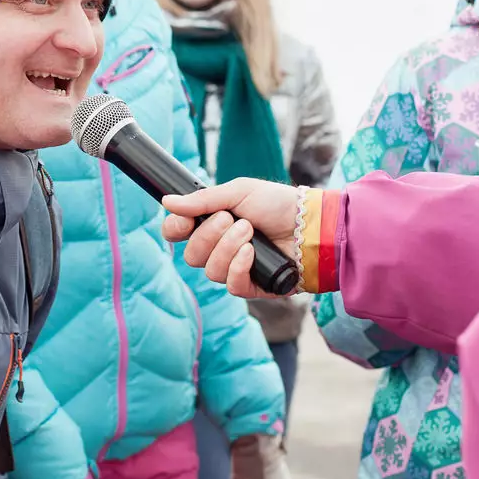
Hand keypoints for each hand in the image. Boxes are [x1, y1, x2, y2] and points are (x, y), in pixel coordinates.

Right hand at [161, 178, 300, 298]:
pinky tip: (251, 253)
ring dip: (228, 248)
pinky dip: (238, 267)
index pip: (177, 234)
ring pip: (209, 271)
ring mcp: (235, 269)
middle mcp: (219, 249)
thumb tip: (167, 201)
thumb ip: (202, 199)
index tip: (185, 222)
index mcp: (211, 225)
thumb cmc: (278, 205)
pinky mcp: (252, 287)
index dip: (175, 230)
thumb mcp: (239, 192)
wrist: (311, 224)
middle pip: (191, 255)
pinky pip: (230, 286)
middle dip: (210, 235)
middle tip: (233, 219)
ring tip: (250, 232)